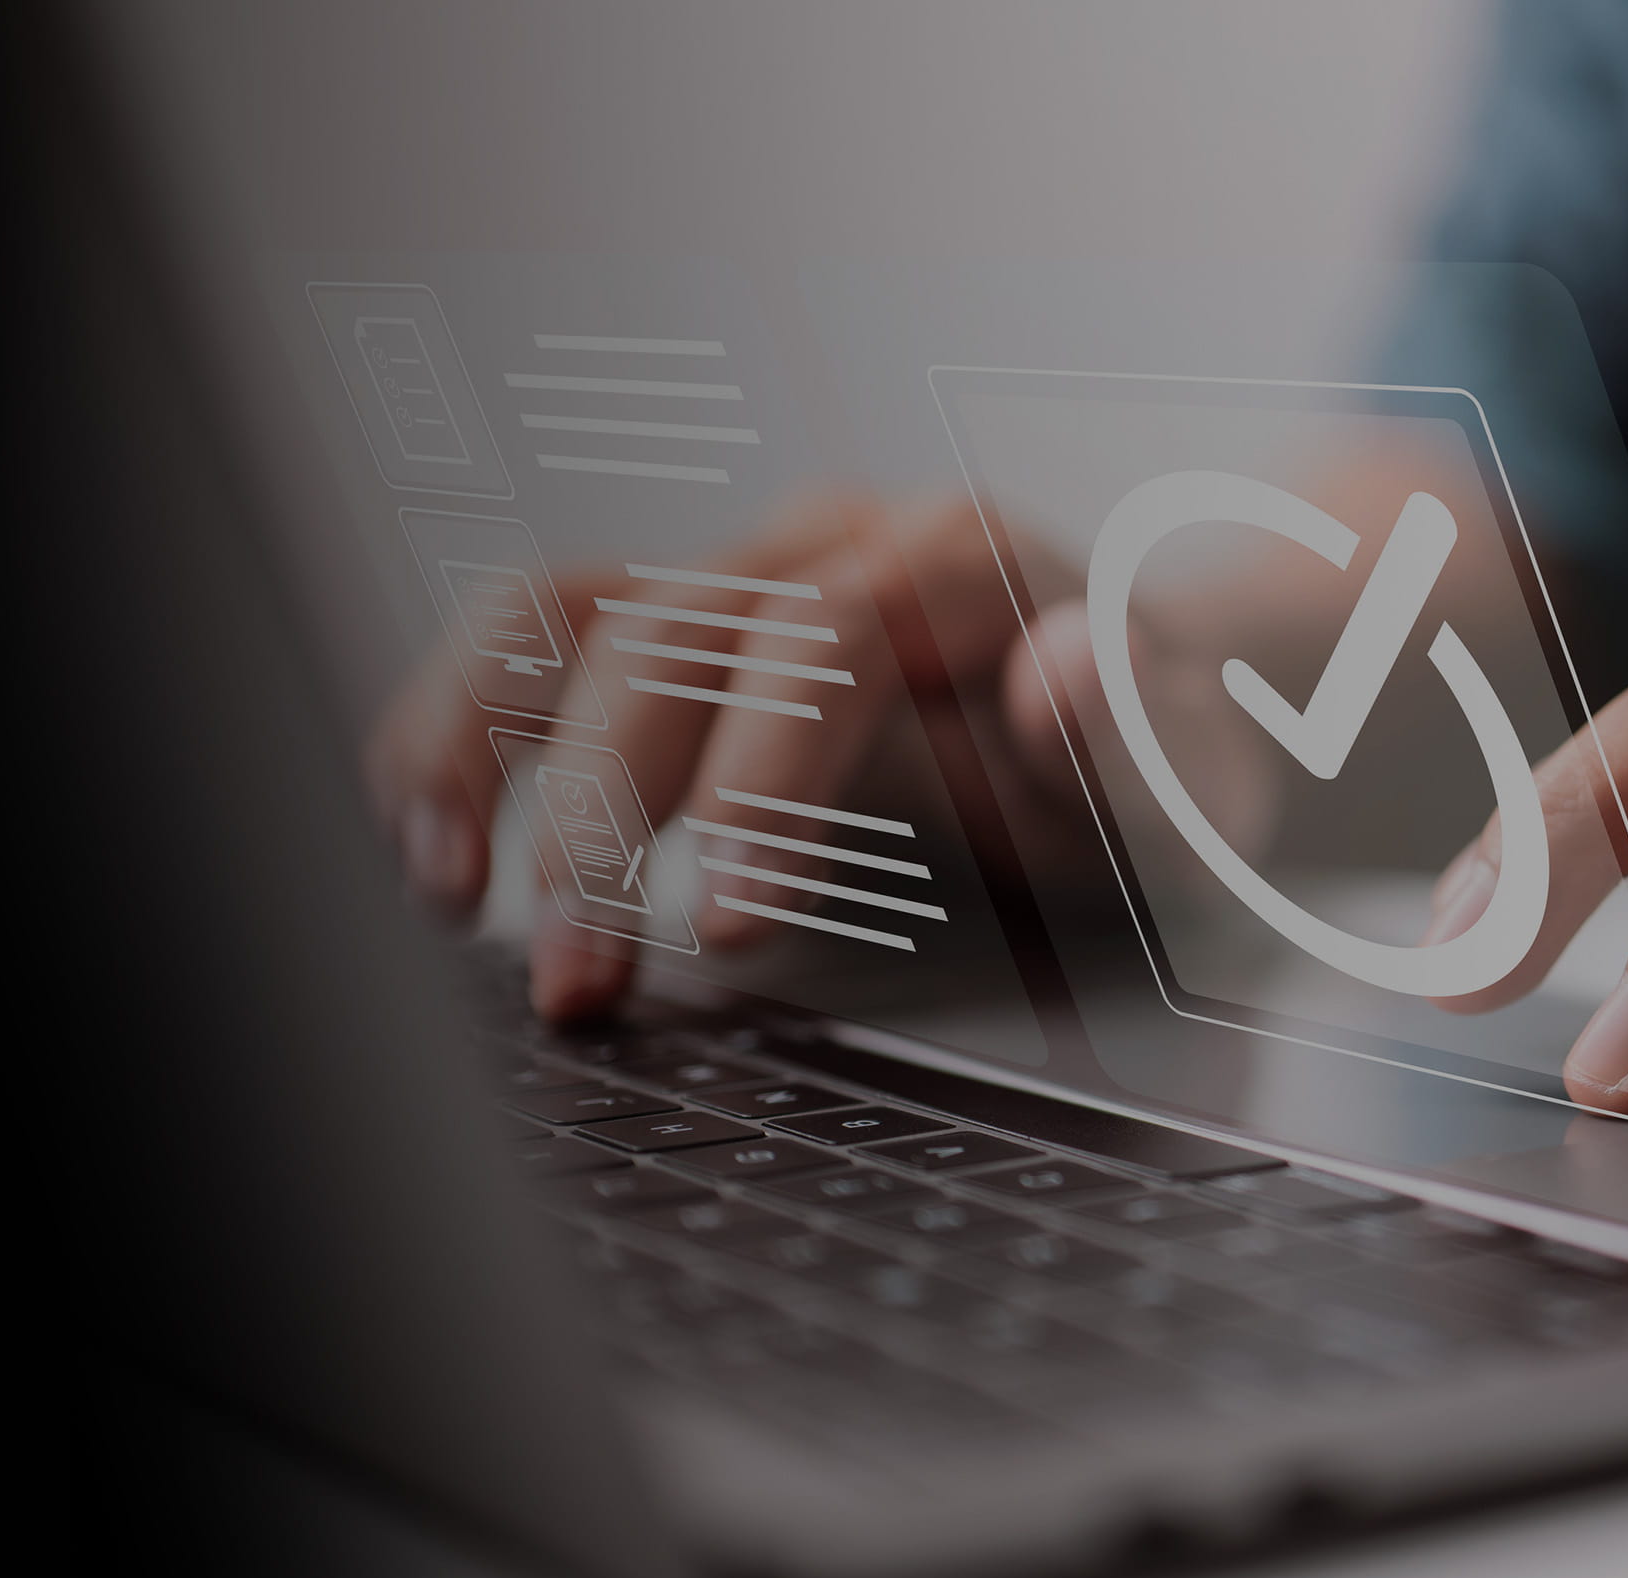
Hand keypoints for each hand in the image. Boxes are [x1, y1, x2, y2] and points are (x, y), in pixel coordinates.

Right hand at [366, 488, 1288, 1020]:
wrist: (1142, 695)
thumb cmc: (1162, 753)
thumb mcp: (1199, 770)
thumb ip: (1140, 734)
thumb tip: (1059, 679)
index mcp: (956, 561)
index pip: (824, 637)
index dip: (763, 774)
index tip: (735, 926)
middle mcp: (821, 547)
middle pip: (662, 629)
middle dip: (601, 810)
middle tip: (577, 981)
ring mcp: (729, 580)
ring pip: (552, 608)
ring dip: (477, 750)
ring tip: (443, 894)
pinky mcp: (666, 636)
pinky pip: (525, 646)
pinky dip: (455, 732)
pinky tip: (427, 845)